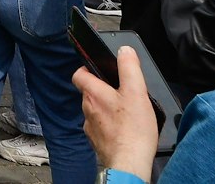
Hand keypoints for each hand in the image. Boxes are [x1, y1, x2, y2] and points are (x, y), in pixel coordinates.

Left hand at [73, 45, 160, 180]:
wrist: (129, 163)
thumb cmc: (133, 129)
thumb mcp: (136, 92)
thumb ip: (129, 68)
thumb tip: (124, 51)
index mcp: (93, 94)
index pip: (78, 74)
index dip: (86, 68)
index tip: (98, 68)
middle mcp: (87, 110)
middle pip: (88, 93)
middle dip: (102, 90)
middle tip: (121, 91)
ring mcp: (91, 127)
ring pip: (95, 111)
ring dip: (106, 108)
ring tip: (125, 112)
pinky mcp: (97, 142)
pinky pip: (100, 128)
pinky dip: (109, 125)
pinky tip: (123, 129)